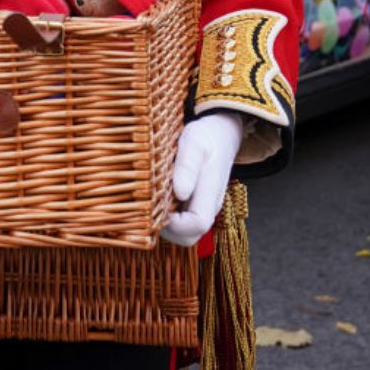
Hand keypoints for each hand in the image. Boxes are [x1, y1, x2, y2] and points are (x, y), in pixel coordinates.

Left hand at [160, 111, 243, 246]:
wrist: (220, 133)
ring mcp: (203, 207)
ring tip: (152, 200)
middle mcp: (208, 206)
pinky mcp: (195, 203)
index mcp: (210, 194)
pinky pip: (181, 220)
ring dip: (165, 223)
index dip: (173, 224)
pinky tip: (157, 197)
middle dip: (166, 230)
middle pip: (188, 236)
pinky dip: (167, 215)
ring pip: (184, 232)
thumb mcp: (194, 143)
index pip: (196, 225)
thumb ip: (187, 167)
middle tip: (149, 206)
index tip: (155, 206)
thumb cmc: (206, 137)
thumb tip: (180, 193)